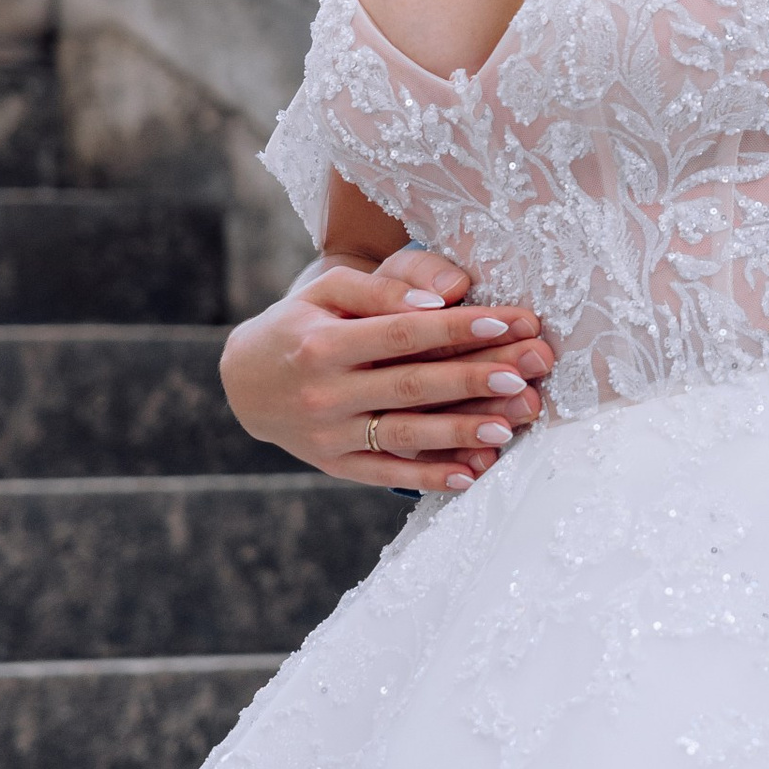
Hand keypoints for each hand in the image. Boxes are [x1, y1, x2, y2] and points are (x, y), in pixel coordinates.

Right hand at [220, 244, 556, 493]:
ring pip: (404, 433)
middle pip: (410, 385)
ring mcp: (329, 434)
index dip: (455, 328)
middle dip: (472, 380)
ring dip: (458, 432)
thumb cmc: (302, 322)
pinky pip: (386, 473)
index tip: (507, 320)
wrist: (245, 379)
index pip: (402, 334)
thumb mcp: (327, 292)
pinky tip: (470, 475)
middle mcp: (325, 392)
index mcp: (324, 343)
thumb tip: (436, 302)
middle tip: (523, 375)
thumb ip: (379, 291)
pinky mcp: (335, 464)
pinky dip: (428, 477)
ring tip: (508, 427)